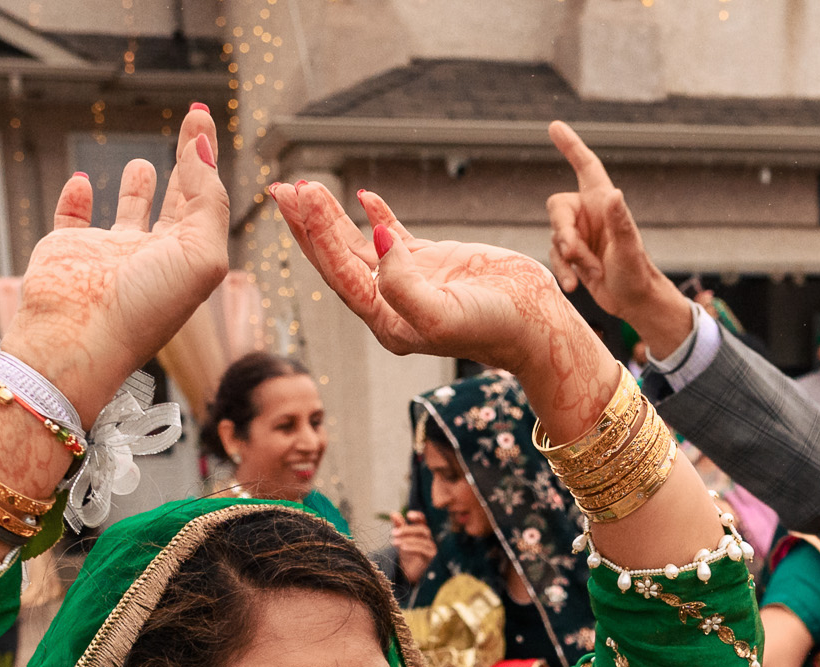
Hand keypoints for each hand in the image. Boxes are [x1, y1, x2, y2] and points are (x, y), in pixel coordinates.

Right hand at [0, 103, 228, 426]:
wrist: (78, 339)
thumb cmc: (144, 306)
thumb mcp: (201, 254)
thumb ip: (208, 201)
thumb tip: (204, 150)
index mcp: (187, 259)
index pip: (204, 198)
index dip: (205, 158)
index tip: (203, 118)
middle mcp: (152, 256)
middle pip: (177, 200)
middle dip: (186, 161)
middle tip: (192, 123)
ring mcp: (108, 253)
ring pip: (127, 213)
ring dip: (136, 188)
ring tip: (142, 164)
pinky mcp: (66, 251)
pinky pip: (71, 218)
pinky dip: (74, 199)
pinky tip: (81, 181)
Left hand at [274, 182, 618, 441]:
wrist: (538, 324)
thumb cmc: (495, 327)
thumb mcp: (443, 316)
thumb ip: (403, 284)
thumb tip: (375, 237)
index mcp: (388, 321)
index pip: (341, 274)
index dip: (317, 236)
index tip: (301, 199)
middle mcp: (391, 302)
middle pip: (338, 258)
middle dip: (308, 224)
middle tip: (282, 189)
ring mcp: (410, 280)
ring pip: (359, 243)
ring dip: (332, 217)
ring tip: (305, 186)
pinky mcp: (432, 262)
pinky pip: (395, 233)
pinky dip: (378, 214)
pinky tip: (363, 195)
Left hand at [389, 510, 435, 585]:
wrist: (409, 571)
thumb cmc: (406, 553)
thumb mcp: (401, 538)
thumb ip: (399, 526)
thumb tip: (393, 513)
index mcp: (421, 532)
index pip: (423, 520)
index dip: (418, 516)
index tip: (408, 515)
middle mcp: (428, 538)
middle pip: (422, 529)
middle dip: (407, 530)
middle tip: (393, 533)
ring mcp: (431, 547)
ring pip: (421, 540)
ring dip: (407, 540)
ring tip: (393, 542)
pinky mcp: (430, 556)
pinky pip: (422, 550)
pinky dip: (412, 547)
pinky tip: (402, 547)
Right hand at [543, 122, 693, 358]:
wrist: (634, 301)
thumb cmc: (637, 273)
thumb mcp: (628, 248)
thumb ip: (619, 221)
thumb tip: (614, 194)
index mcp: (603, 202)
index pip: (585, 166)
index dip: (570, 146)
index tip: (554, 126)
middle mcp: (590, 214)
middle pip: (557, 207)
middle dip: (562, 230)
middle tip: (573, 251)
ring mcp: (580, 235)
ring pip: (555, 236)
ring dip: (568, 258)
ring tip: (590, 273)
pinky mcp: (574, 255)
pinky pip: (555, 257)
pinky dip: (562, 271)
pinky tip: (574, 285)